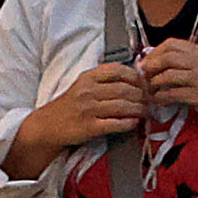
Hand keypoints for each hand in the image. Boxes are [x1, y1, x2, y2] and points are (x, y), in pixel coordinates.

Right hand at [14, 62, 148, 167]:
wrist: (48, 126)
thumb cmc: (70, 105)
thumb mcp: (83, 85)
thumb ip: (104, 80)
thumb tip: (135, 79)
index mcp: (88, 77)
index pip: (118, 70)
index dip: (136, 77)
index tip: (144, 83)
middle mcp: (88, 91)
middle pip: (125, 89)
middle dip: (141, 95)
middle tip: (149, 99)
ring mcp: (88, 109)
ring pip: (123, 106)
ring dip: (139, 109)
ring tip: (145, 111)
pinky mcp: (89, 127)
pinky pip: (116, 124)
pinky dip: (129, 123)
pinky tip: (134, 122)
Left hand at [140, 35, 197, 143]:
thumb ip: (187, 62)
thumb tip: (158, 60)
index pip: (172, 44)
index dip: (155, 52)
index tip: (147, 61)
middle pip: (167, 57)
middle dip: (151, 66)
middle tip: (143, 74)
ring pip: (167, 75)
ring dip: (153, 83)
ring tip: (149, 89)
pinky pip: (172, 94)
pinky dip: (160, 97)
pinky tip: (157, 100)